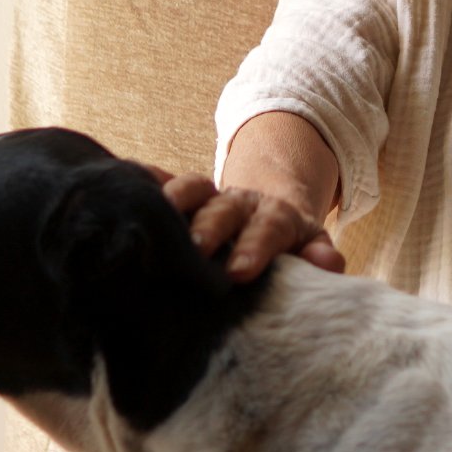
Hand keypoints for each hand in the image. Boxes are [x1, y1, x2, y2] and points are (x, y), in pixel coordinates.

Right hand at [144, 165, 344, 282]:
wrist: (265, 212)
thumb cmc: (287, 244)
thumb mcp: (311, 247)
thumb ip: (320, 256)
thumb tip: (329, 265)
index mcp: (276, 217)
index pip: (270, 229)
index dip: (256, 247)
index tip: (240, 272)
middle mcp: (241, 202)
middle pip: (226, 209)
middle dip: (211, 227)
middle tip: (196, 249)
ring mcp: (209, 195)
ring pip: (193, 189)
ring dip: (175, 200)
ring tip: (156, 217)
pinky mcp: (182, 193)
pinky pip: (160, 180)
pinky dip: (142, 179)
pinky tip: (122, 182)